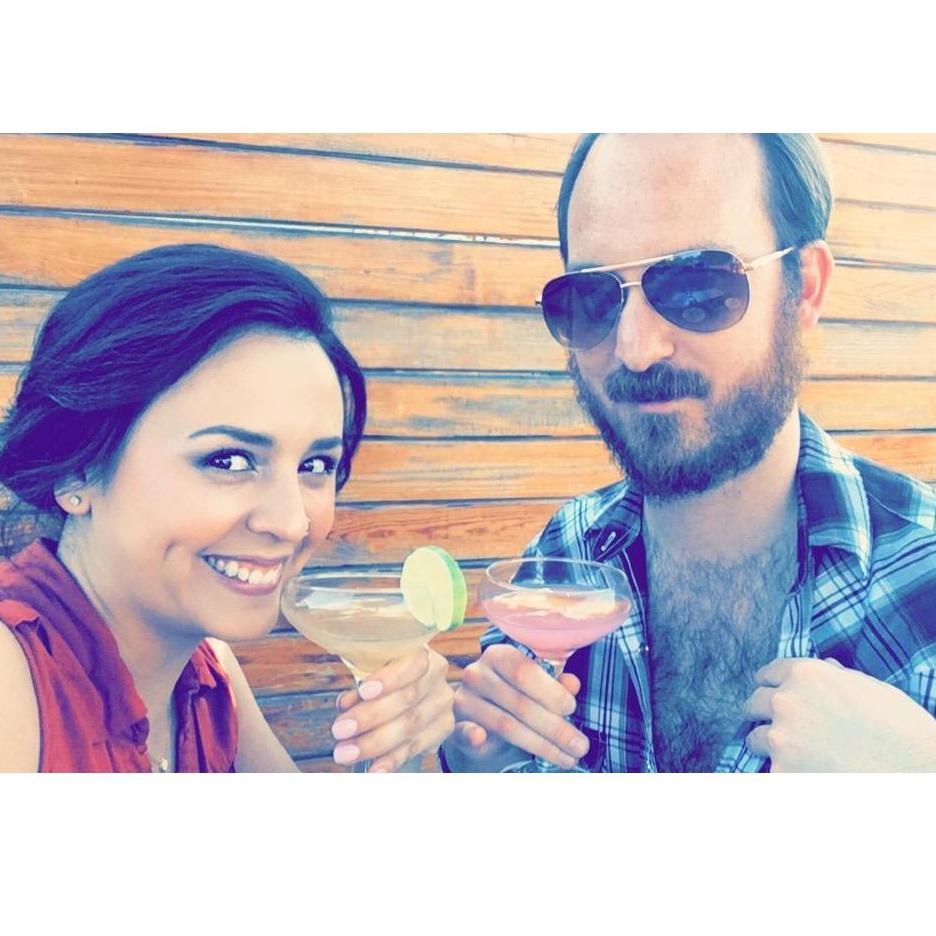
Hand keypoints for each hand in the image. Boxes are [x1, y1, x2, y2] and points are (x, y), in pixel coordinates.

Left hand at [331, 648, 454, 772]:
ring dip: (375, 742)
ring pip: (410, 726)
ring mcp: (443, 705)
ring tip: (345, 752)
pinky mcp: (443, 729)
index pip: (413, 663)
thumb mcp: (375, 670)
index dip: (389, 679)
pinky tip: (374, 769)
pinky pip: (415, 747)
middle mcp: (438, 677)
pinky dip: (392, 759)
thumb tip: (346, 704)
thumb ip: (362, 685)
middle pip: (408, 698)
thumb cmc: (385, 677)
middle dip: (370, 716)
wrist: (415, 692)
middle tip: (339, 730)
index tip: (363, 691)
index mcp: (422, 653)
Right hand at [447, 643, 588, 770]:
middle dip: (555, 728)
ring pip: (506, 725)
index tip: (572, 709)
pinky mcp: (455, 725)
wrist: (480, 717)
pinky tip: (481, 739)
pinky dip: (473, 735)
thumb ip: (554, 684)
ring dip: (541, 745)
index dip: (550, 692)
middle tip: (580, 745)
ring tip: (567, 757)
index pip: (524, 671)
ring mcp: (464, 699)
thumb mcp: (535, 688)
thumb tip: (573, 684)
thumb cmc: (514, 697)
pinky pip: (464, 731)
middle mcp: (477, 673)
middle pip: (520, 703)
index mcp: (498, 655)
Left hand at [743, 657, 935, 771]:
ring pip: (754, 738)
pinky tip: (806, 776)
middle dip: (763, 713)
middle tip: (778, 726)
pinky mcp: (781, 773)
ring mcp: (780, 739)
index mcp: (805, 674)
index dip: (770, 685)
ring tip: (792, 754)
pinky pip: (770, 771)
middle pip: (753, 703)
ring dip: (768, 744)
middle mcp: (785, 701)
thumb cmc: (900, 728)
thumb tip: (825, 665)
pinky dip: (783, 773)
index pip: (767, 673)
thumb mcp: (869, 688)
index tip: (771, 694)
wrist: (916, 773)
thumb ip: (837, 676)